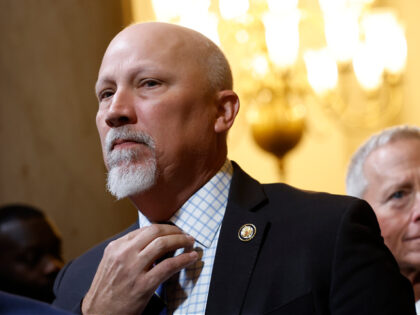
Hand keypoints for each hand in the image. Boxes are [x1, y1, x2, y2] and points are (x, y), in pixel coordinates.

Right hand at [81, 224, 197, 314]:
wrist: (99, 314)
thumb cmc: (107, 290)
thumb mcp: (111, 262)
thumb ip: (128, 250)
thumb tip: (153, 241)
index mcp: (116, 247)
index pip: (145, 229)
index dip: (164, 228)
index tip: (173, 230)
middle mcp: (124, 254)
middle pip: (155, 232)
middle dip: (174, 231)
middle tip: (185, 234)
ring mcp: (134, 269)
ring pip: (163, 244)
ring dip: (181, 241)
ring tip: (190, 242)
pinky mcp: (143, 285)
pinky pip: (168, 266)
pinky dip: (183, 259)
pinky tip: (191, 258)